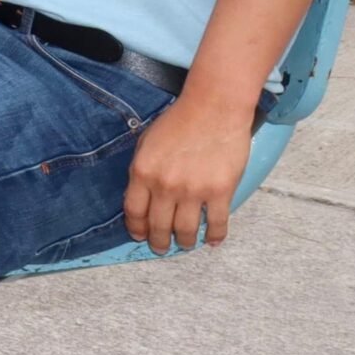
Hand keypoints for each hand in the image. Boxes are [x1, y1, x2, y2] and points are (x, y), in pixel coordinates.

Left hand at [123, 91, 252, 253]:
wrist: (214, 107)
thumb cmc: (179, 121)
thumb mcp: (147, 143)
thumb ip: (142, 170)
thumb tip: (142, 196)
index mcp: (142, 172)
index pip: (134, 212)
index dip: (136, 229)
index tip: (140, 236)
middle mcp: (164, 186)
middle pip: (158, 226)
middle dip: (158, 242)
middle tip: (161, 248)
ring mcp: (193, 191)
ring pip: (186, 230)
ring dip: (184, 242)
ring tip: (184, 245)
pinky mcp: (220, 191)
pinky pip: (216, 223)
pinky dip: (214, 236)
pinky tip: (212, 241)